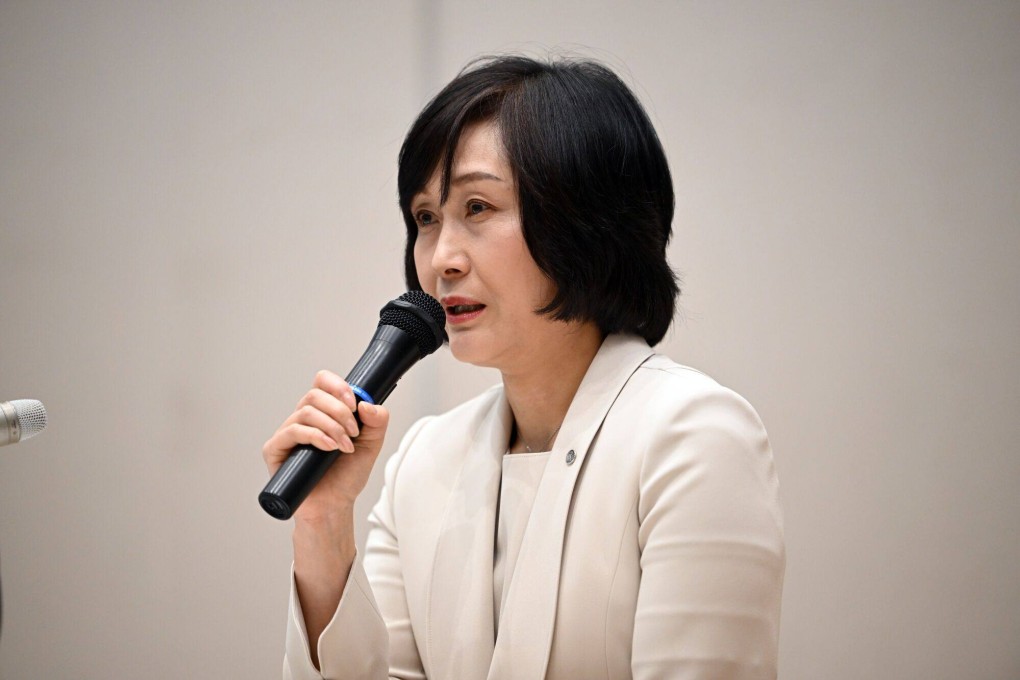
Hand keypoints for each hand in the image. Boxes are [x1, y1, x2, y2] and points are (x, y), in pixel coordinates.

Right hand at [262, 370, 389, 523]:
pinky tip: (330, 448)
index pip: (322, 382)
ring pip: (306, 411)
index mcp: (323, 412)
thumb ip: (377, 421)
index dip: (338, 386)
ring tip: (345, 446)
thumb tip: (367, 404)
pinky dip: (315, 436)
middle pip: (315, 394)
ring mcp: (287, 433)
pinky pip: (292, 431)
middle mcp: (303, 419)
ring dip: (332, 426)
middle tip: (354, 432)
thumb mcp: (371, 445)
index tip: (355, 403)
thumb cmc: (346, 476)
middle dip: (340, 411)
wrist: (334, 506)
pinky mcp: (275, 449)